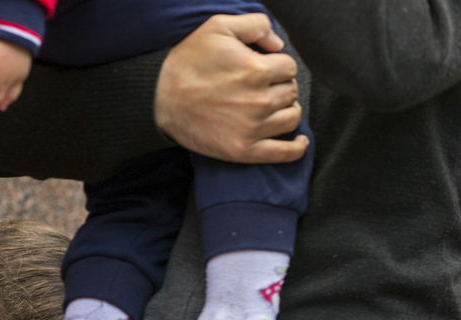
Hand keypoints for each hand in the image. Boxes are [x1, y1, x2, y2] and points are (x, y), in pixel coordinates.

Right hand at [155, 13, 308, 162]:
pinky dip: (298, 147)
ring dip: (287, 109)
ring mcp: (253, 128)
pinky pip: (285, 153)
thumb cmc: (188, 62)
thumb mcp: (216, 28)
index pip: (289, 67)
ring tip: (272, 106)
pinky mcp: (246, 150)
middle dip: (281, 86)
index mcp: (255, 70)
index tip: (263, 68)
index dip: (277, 65)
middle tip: (262, 86)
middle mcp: (259, 101)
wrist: (160, 100)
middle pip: (291, 91)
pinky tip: (300, 140)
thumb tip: (278, 44)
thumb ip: (254, 25)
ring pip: (292, 117)